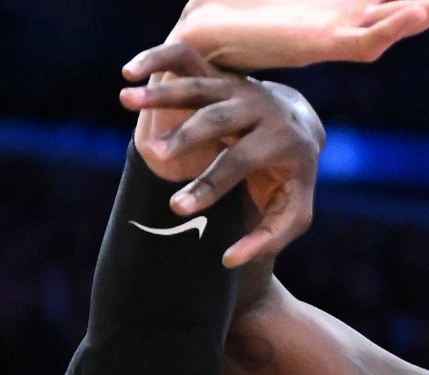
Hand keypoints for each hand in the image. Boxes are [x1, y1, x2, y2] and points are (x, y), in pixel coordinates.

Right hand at [121, 44, 323, 268]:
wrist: (302, 124)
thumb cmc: (292, 178)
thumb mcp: (293, 213)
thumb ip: (267, 239)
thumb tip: (229, 259)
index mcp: (280, 140)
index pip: (239, 161)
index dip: (208, 185)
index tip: (176, 208)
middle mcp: (259, 106)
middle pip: (217, 118)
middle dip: (183, 137)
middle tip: (152, 156)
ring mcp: (237, 86)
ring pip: (197, 86)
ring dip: (161, 93)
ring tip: (125, 100)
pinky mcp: (219, 74)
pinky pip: (187, 61)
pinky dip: (158, 60)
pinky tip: (130, 72)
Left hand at [162, 0, 428, 71]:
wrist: (206, 30)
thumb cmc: (245, 3)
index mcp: (353, 1)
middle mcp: (357, 18)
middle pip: (424, 3)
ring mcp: (343, 32)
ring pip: (406, 18)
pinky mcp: (320, 44)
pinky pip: (367, 36)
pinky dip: (392, 23)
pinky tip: (416, 12)